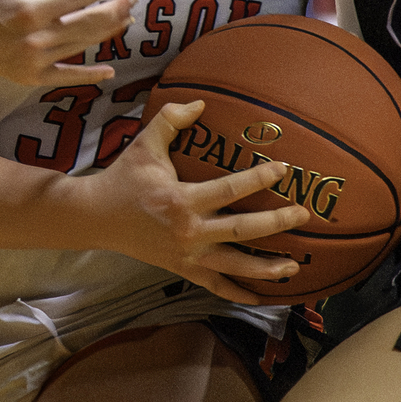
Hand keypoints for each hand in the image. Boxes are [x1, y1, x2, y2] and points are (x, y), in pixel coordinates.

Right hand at [0, 0, 135, 84]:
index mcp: (30, 9)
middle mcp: (36, 38)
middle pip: (89, 24)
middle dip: (116, 9)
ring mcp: (34, 61)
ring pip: (81, 46)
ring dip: (108, 33)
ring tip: (126, 19)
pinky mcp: (28, 77)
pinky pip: (65, 77)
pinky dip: (88, 74)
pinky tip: (109, 70)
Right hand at [73, 101, 310, 304]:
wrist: (97, 217)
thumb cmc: (124, 177)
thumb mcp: (145, 143)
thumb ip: (171, 118)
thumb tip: (201, 103)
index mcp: (182, 199)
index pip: (230, 190)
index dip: (259, 179)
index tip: (283, 170)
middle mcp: (189, 231)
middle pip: (242, 231)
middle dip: (276, 223)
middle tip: (303, 214)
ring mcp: (187, 255)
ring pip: (235, 266)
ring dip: (266, 268)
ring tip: (295, 266)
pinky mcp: (183, 270)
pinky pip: (216, 286)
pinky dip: (239, 295)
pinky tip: (261, 298)